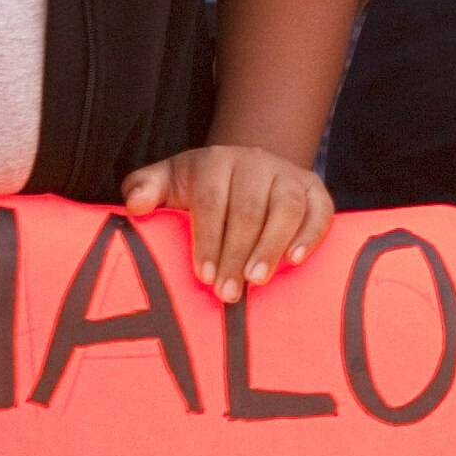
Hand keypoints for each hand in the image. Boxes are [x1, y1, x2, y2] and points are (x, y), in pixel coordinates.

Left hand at [123, 142, 332, 300]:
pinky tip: (296, 261)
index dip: (208, 240)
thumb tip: (135, 205)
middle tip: (228, 293)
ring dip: (272, 247)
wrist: (245, 170)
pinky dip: (311, 234)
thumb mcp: (168, 182)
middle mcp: (254, 162)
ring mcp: (288, 174)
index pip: (211, 201)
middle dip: (237, 255)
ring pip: (286, 209)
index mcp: (214, 161)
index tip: (203, 277)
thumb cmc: (200, 188)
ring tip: (258, 281)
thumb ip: (144, 188)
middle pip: (249, 209)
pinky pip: (320, 210)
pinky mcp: (314, 188)